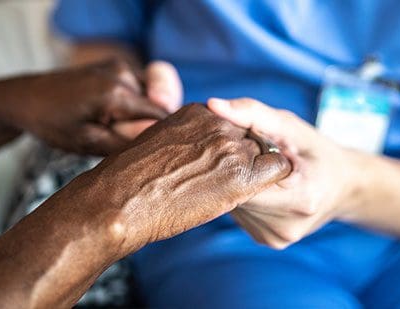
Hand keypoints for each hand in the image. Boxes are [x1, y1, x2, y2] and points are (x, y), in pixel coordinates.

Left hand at [0, 58, 181, 154]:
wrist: (27, 98)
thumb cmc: (54, 123)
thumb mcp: (89, 143)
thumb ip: (128, 142)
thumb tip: (161, 139)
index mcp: (116, 93)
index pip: (163, 115)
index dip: (165, 133)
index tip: (160, 150)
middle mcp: (123, 72)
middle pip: (162, 103)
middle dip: (154, 122)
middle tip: (130, 136)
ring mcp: (120, 65)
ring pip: (154, 95)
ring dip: (146, 112)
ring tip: (119, 124)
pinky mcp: (117, 66)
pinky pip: (143, 87)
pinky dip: (138, 103)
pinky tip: (117, 114)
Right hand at [74, 103, 290, 255]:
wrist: (121, 199)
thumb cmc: (128, 178)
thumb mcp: (154, 142)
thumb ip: (182, 137)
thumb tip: (192, 149)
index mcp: (197, 112)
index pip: (231, 124)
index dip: (229, 146)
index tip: (219, 163)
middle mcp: (218, 123)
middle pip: (250, 136)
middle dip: (245, 157)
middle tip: (227, 180)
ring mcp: (231, 147)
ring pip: (265, 151)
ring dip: (256, 171)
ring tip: (234, 189)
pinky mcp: (242, 174)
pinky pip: (278, 167)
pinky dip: (274, 177)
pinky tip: (257, 190)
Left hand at [208, 98, 358, 248]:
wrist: (343, 186)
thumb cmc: (314, 150)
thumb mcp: (289, 126)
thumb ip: (251, 114)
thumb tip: (213, 104)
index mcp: (299, 198)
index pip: (243, 178)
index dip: (234, 156)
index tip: (238, 143)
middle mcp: (285, 226)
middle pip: (235, 194)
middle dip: (234, 170)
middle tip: (245, 154)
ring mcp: (275, 238)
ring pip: (234, 205)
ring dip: (237, 184)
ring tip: (255, 170)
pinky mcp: (268, 241)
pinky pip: (242, 214)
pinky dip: (244, 196)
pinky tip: (257, 186)